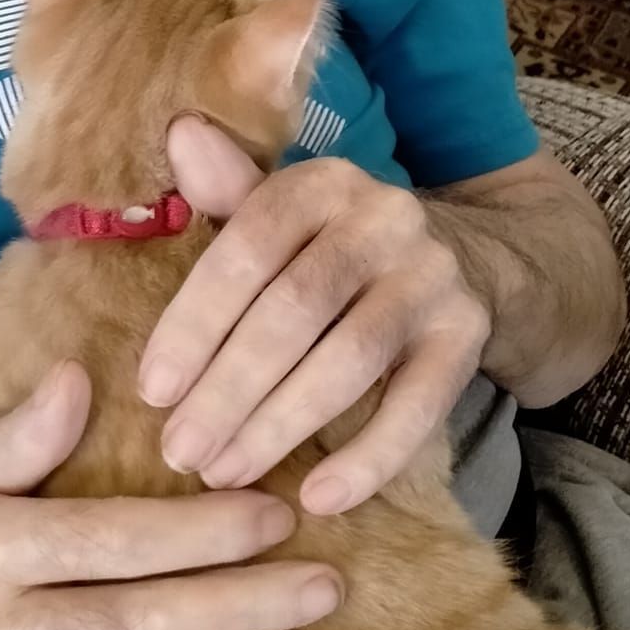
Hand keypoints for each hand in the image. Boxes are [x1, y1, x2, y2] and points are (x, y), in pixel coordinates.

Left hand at [138, 118, 490, 515]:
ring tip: (225, 474)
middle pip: (293, 310)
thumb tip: (179, 132)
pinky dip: (368, 458)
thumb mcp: (288, 213)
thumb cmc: (340, 248)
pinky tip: (319, 497)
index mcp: (321, 182)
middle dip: (228, 389)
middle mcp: (383, 217)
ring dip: (279, 425)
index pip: (247, 247)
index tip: (152, 390)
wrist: (477, 259)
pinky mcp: (469, 333)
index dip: (195, 322)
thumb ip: (230, 191)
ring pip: (349, 359)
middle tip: (180, 452)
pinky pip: (418, 406)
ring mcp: (431, 276)